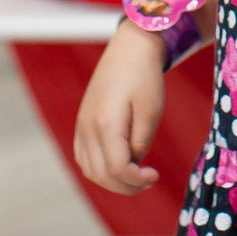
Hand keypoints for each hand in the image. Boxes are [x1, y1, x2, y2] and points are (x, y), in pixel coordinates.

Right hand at [74, 23, 167, 194]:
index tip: (155, 175)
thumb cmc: (144, 78)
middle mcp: (88, 127)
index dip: (136, 179)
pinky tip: (120, 165)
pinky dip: (99, 169)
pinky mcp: (82, 122)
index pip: (116, 168)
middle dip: (125, 186)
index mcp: (106, 123)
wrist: (129, 49)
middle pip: (100, 174)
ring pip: (89, 170)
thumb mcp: (151, 111)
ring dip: (111, 181)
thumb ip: (141, 143)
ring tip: (135, 176)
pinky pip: (84, 157)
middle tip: (148, 180)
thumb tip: (132, 164)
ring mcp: (82, 125)